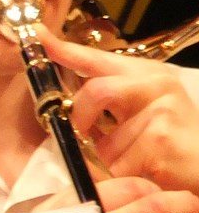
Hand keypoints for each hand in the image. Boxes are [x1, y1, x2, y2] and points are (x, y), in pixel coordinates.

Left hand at [41, 31, 198, 192]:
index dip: (64, 48)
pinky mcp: (162, 143)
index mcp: (148, 74)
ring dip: (109, 161)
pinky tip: (144, 175)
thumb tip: (62, 104)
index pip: (97, 57)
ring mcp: (161, 113)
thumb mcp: (144, 109)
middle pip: (96, 91)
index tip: (37, 35)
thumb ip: (110, 101)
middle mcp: (157, 86)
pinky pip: (119, 165)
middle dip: (79, 118)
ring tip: (134, 163)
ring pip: (105, 141)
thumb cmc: (176, 139)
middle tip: (80, 134)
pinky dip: (122, 177)